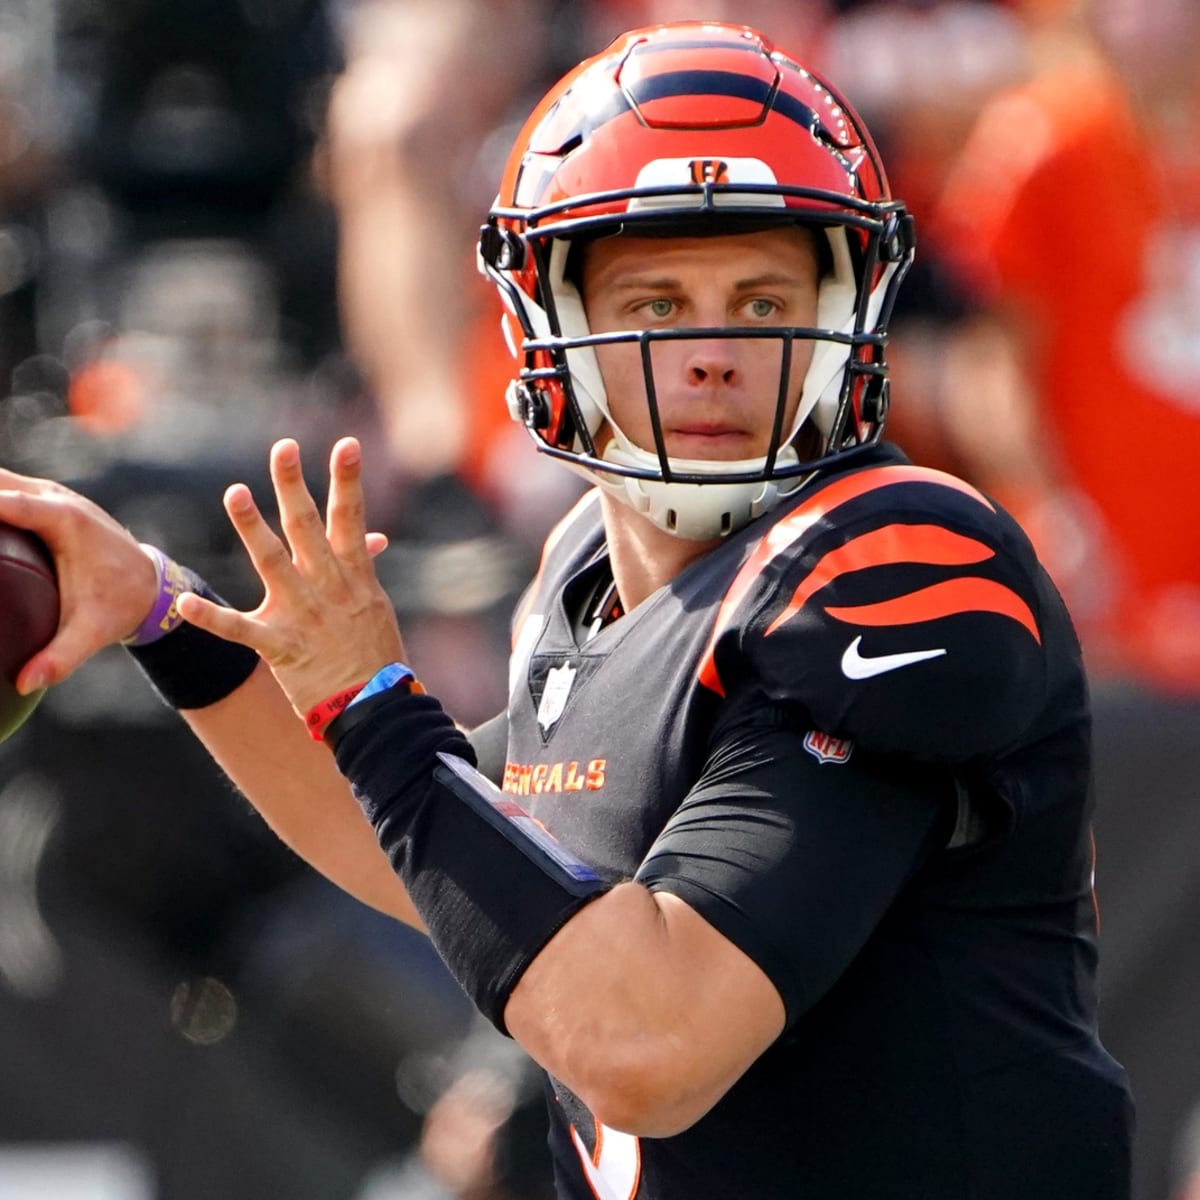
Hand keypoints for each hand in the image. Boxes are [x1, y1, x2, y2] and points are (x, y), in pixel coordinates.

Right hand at [0, 469, 159, 692]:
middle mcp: (55, 497)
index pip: (5, 502)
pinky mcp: (41, 499)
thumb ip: (61, 657)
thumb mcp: (93, 633)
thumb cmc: (120, 605)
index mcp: (65, 519)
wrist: (151, 584)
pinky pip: (2, 487)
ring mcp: (48, 494)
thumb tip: (24, 683)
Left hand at [178, 437, 405, 718]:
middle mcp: (328, 588)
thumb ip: (362, 569)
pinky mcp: (281, 647)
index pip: (352, 518)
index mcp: (355, 577)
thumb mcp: (375, 607)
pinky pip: (240, 630)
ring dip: (252, 527)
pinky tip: (185, 604)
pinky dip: (212, 619)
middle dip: (295, 486)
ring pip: (273, 563)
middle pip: (308, 527)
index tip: (346, 444)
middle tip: (284, 448)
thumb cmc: (375, 656)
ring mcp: (303, 616)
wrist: (373, 706)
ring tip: (235, 492)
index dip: (349, 480)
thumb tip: (370, 538)